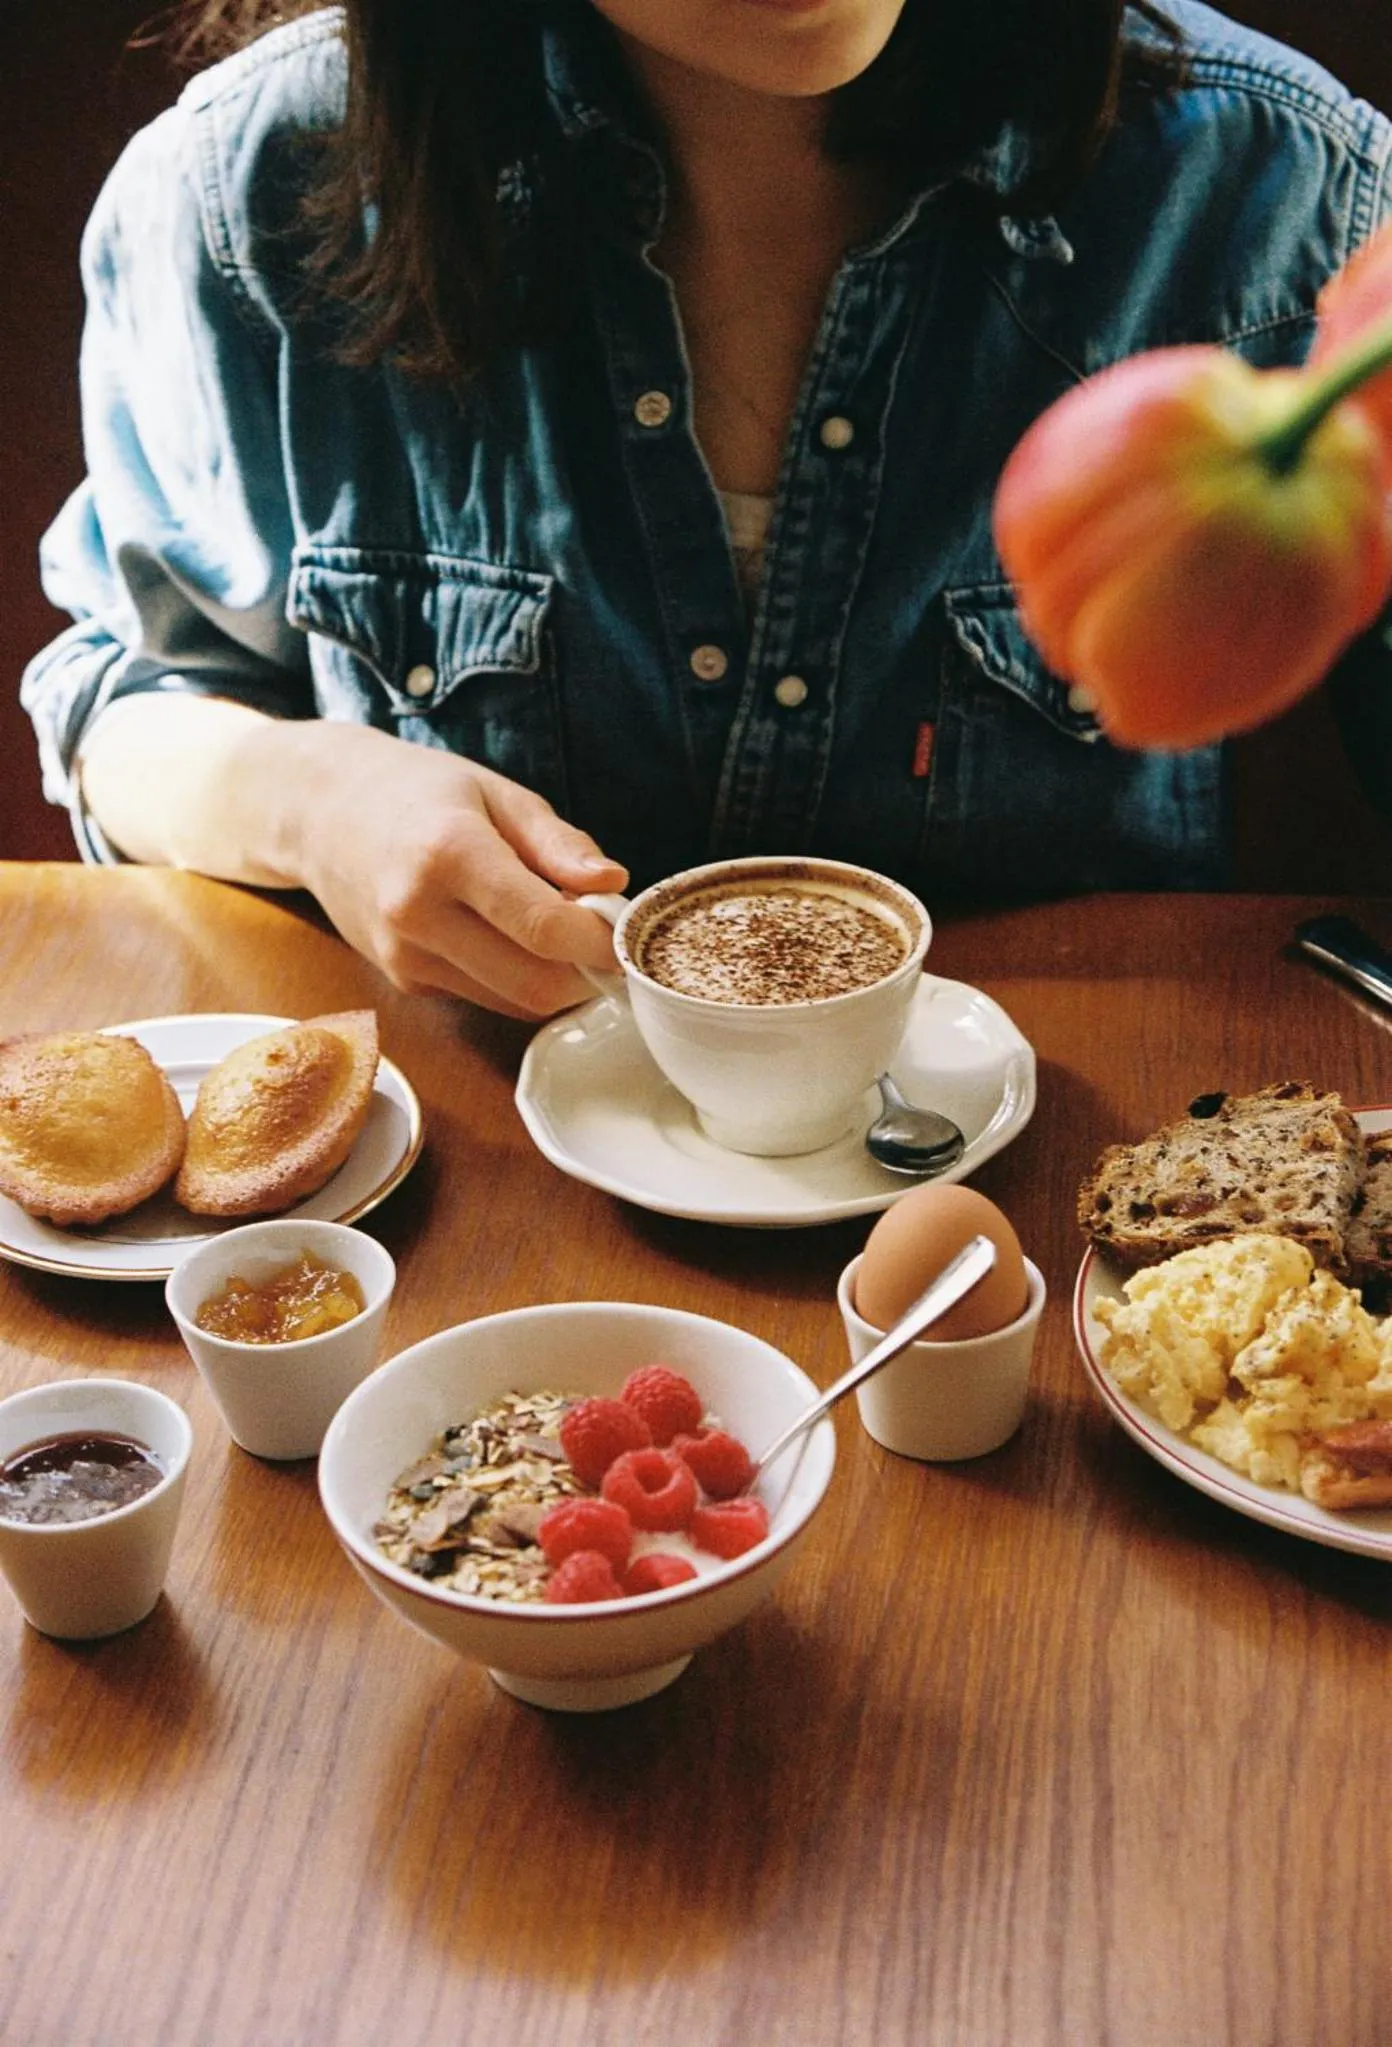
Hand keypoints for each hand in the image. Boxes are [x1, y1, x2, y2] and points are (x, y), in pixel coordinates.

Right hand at [282, 726, 628, 1016]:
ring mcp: (405, 956)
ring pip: (513, 1001)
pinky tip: (506, 936)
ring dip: (550, 978)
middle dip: (582, 971)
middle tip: (597, 937)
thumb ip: (557, 842)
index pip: (543, 927)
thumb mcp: (494, 793)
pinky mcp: (404, 981)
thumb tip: (613, 882)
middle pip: (534, 984)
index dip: (598, 941)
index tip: (622, 931)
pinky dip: (512, 977)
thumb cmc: (415, 792)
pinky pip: (484, 997)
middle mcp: (418, 915)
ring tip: (552, 928)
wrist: (318, 812)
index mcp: (448, 855)